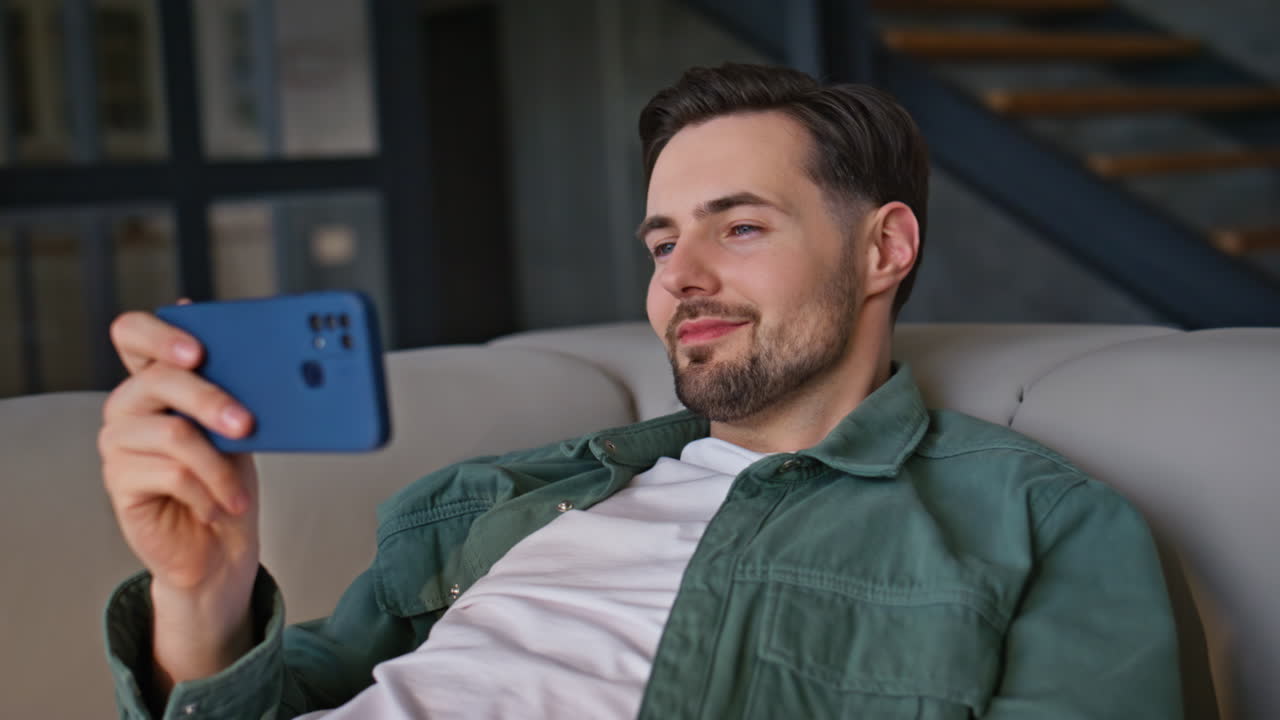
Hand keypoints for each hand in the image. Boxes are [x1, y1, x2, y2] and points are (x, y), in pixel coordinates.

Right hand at [99, 302, 259, 686]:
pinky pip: (171, 474)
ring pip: (174, 433)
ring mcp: (118, 441)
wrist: (220, 547)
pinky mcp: (118, 480)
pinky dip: (207, 493)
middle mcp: (128, 404)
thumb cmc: (230, 480)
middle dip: (211, 400)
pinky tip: (218, 507)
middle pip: (158, 379)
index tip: (197, 350)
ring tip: (239, 493)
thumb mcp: (240, 430)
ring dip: (220, 466)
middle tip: (248, 424)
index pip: (134, 333)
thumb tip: (259, 362)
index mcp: (156, 378)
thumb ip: (235, 392)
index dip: (159, 334)